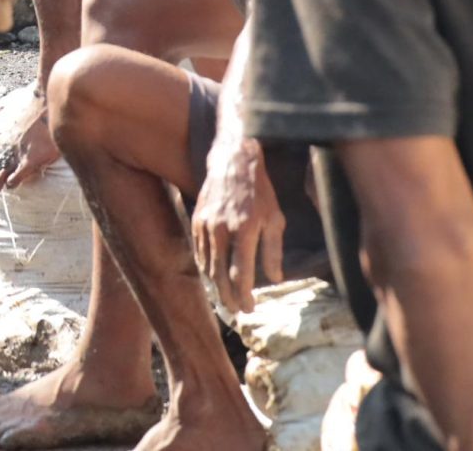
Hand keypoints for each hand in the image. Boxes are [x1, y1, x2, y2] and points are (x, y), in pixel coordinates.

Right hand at [195, 135, 283, 313]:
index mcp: (245, 229)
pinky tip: (213, 277)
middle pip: (220, 275)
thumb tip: (274, 278)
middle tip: (236, 311)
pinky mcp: (196, 220)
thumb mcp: (275, 218)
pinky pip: (200, 252)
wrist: (232, 161)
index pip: (240, 273)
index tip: (249, 309)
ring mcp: (206, 225)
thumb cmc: (260, 192)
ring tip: (225, 299)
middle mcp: (222, 229)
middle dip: (228, 297)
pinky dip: (206, 268)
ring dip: (216, 286)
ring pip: (208, 266)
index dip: (244, 295)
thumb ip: (273, 250)